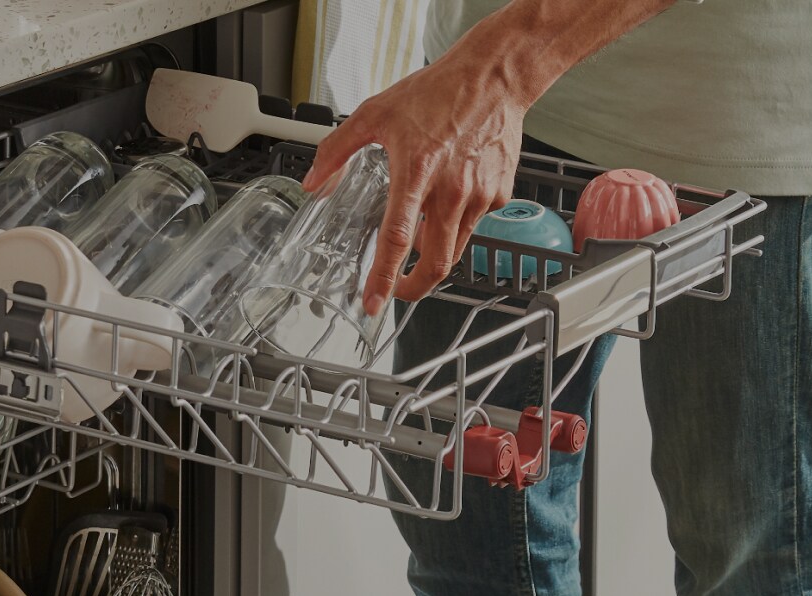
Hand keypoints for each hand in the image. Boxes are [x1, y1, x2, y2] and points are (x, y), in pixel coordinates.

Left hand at [303, 46, 530, 313]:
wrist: (494, 76)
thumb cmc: (438, 91)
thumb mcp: (375, 114)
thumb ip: (337, 150)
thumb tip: (314, 182)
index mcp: (416, 172)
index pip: (397, 238)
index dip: (384, 278)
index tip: (374, 303)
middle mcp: (449, 190)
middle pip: (435, 264)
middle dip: (415, 288)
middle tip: (400, 291)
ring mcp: (477, 196)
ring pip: (454, 248)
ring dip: (433, 253)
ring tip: (420, 234)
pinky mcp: (497, 195)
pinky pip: (472, 225)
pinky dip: (456, 225)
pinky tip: (450, 200)